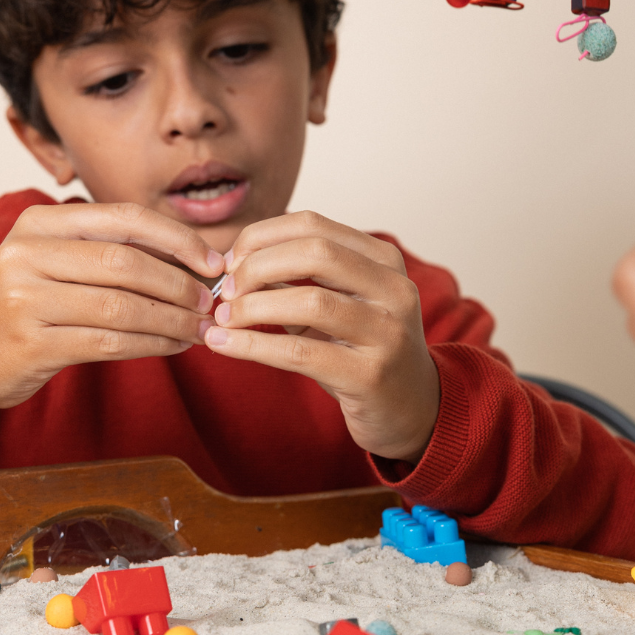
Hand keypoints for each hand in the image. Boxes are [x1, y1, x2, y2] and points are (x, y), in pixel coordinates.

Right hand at [0, 202, 224, 426]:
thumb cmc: (17, 306)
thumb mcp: (50, 261)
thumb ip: (106, 251)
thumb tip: (191, 258)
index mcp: (38, 223)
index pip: (125, 219)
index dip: (178, 238)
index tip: (214, 262)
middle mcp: (28, 255)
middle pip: (127, 264)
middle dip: (181, 285)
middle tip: (211, 304)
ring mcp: (25, 299)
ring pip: (123, 307)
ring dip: (173, 320)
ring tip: (200, 329)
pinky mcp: (31, 344)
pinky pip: (110, 343)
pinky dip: (152, 345)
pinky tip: (174, 346)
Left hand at [204, 211, 439, 462]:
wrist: (411, 409)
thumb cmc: (364, 352)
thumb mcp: (338, 304)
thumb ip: (298, 280)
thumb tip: (235, 263)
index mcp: (384, 261)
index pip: (313, 225)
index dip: (261, 236)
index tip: (230, 261)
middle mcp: (394, 289)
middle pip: (314, 253)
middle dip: (257, 266)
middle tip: (227, 290)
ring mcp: (387, 332)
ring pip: (310, 301)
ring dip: (252, 307)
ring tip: (223, 319)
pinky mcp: (371, 375)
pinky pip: (301, 353)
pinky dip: (254, 345)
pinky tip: (223, 345)